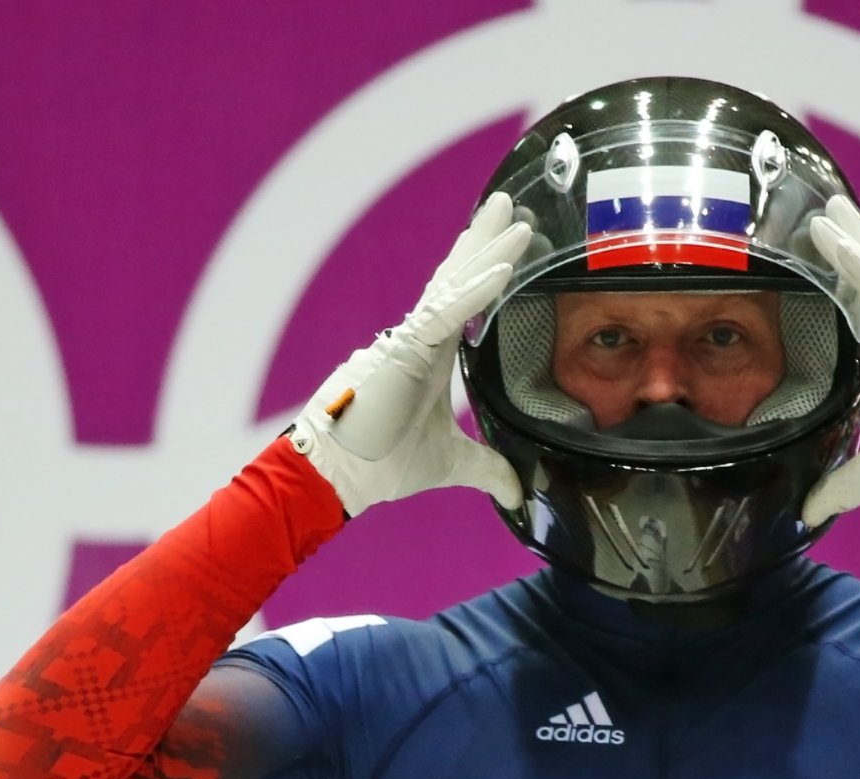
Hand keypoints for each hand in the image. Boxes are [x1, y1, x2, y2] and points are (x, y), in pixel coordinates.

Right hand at [288, 192, 531, 514]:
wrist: (340, 476)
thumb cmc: (382, 463)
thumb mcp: (451, 463)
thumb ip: (487, 468)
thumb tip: (519, 491)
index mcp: (430, 354)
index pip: (463, 300)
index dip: (486, 268)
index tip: (511, 239)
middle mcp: (420, 338)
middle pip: (458, 277)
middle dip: (486, 239)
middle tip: (514, 205)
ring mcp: (410, 340)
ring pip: (455, 284)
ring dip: (488, 251)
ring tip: (517, 220)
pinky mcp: (403, 352)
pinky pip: (446, 315)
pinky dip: (476, 292)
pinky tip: (503, 269)